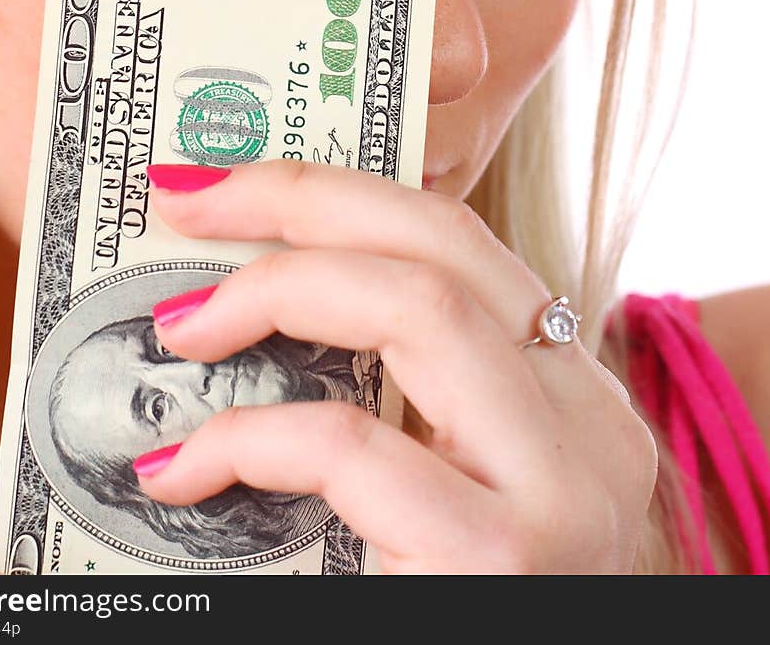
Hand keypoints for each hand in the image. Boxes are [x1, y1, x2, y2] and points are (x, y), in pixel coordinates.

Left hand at [136, 159, 656, 573]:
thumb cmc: (437, 590)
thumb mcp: (432, 479)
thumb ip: (375, 395)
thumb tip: (227, 318)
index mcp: (565, 397)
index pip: (459, 242)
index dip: (337, 188)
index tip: (227, 179)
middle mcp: (588, 427)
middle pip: (444, 241)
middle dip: (300, 196)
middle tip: (186, 198)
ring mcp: (559, 496)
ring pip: (420, 306)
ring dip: (275, 288)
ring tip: (181, 326)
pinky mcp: (500, 568)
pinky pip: (355, 448)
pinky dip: (250, 438)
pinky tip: (186, 469)